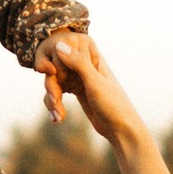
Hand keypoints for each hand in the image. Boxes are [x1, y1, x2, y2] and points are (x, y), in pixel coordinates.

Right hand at [43, 31, 143, 153]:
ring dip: (52, 98)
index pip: (63, 49)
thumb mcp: (95, 83)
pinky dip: (54, 104)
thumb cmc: (113, 104)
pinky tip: (58, 117)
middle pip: (55, 67)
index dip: (55, 62)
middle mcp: (84, 64)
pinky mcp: (76, 90)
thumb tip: (59, 44)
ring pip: (54, 80)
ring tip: (58, 116)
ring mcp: (79, 77)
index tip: (53, 74)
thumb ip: (78, 63)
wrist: (121, 129)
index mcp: (92, 57)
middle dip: (51, 85)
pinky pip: (57, 91)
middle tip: (56, 100)